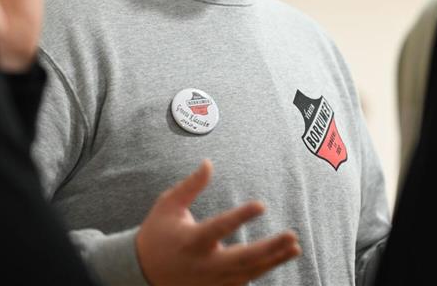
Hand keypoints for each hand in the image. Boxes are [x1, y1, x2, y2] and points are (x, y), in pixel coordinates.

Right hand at [135, 160, 301, 285]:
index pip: (220, 228)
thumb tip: (209, 162)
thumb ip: (191, 186)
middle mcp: (203, 264)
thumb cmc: (158, 233)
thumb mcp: (168, 205)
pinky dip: (262, 271)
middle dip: (269, 249)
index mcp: (191, 240)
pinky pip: (243, 282)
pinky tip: (280, 258)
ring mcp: (210, 282)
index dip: (241, 217)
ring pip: (247, 273)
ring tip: (294, 247)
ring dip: (273, 261)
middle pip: (241, 259)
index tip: (262, 204)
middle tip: (291, 236)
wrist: (142, 273)